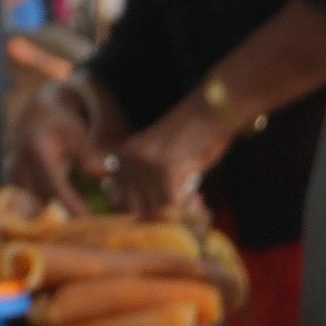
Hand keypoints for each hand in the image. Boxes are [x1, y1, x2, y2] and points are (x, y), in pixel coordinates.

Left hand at [102, 102, 232, 221]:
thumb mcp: (156, 154)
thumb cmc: (189, 134)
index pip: (116, 200)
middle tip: (182, 204)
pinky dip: (189, 208)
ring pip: (156, 209)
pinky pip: (174, 206)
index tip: (161, 203)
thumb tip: (133, 209)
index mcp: (122, 156)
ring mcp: (146, 167)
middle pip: (135, 209)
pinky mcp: (166, 172)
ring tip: (195, 201)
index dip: (140, 208)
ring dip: (177, 212)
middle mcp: (129, 162)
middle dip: (158, 214)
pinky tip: (199, 200)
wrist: (209, 111)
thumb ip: (141, 178)